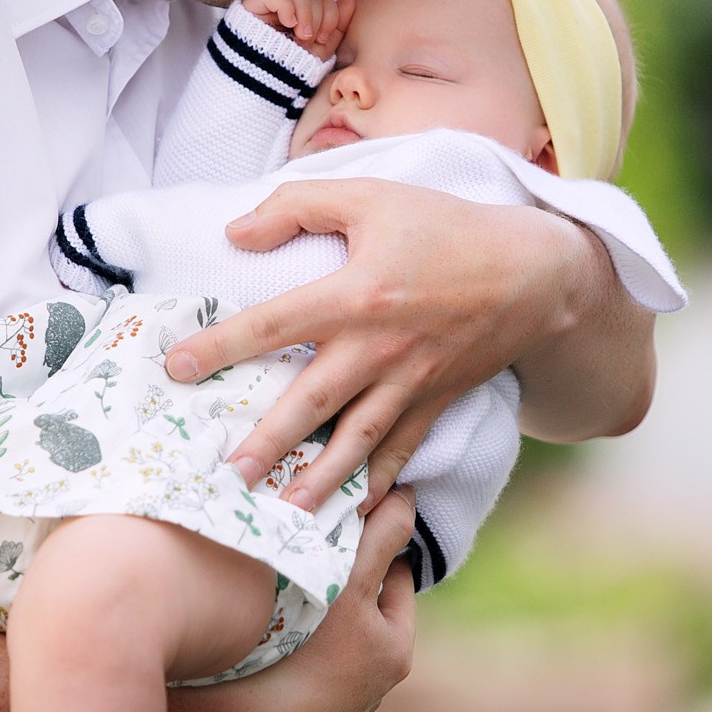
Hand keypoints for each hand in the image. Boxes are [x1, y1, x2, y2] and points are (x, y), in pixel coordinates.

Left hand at [164, 179, 603, 507]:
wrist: (534, 273)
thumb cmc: (445, 226)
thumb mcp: (370, 194)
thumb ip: (297, 205)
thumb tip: (235, 233)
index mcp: (356, 293)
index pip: (275, 322)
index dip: (223, 344)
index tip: (177, 368)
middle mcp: (379, 346)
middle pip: (311, 400)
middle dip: (268, 442)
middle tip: (226, 476)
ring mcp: (410, 382)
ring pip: (354, 440)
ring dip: (317, 481)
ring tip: (282, 516)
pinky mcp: (435, 403)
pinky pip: (399, 451)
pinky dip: (375, 485)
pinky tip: (349, 516)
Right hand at [164, 488, 418, 711]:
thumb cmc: (308, 651)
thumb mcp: (352, 584)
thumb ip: (381, 539)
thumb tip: (407, 496)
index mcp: (395, 653)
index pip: (396, 581)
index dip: (378, 547)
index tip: (354, 521)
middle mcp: (372, 683)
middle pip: (365, 609)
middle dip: (346, 577)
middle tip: (319, 542)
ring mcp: (334, 699)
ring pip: (334, 633)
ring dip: (319, 605)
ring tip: (292, 574)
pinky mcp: (298, 708)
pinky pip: (305, 656)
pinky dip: (295, 634)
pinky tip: (269, 617)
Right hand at [240, 0, 351, 59]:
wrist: (266, 85)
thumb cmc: (293, 70)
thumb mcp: (321, 50)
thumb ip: (337, 27)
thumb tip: (348, 1)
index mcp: (300, 13)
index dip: (330, 14)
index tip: (322, 38)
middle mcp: (284, 5)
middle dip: (317, 15)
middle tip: (310, 39)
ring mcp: (267, 5)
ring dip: (304, 11)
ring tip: (301, 35)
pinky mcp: (250, 7)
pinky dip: (285, 6)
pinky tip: (287, 24)